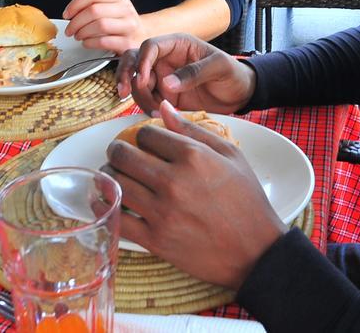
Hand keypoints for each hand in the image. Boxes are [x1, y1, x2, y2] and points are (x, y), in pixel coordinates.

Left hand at [62, 0, 143, 52]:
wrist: (144, 36)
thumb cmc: (121, 23)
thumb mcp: (112, 8)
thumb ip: (94, 5)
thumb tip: (70, 13)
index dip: (76, 4)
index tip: (67, 14)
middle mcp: (126, 9)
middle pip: (94, 10)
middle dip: (76, 21)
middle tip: (69, 30)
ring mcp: (129, 26)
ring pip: (100, 25)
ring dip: (82, 32)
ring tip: (78, 36)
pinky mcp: (128, 44)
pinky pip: (104, 41)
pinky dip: (90, 43)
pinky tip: (86, 43)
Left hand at [104, 101, 285, 289]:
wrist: (256, 251)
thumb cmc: (247, 200)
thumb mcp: (231, 155)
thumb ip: (194, 130)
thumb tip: (163, 108)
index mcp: (193, 156)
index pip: (146, 134)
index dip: (142, 136)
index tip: (145, 143)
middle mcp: (173, 181)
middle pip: (123, 155)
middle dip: (117, 150)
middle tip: (120, 154)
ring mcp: (162, 212)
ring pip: (115, 183)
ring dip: (109, 175)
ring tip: (113, 174)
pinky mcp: (155, 240)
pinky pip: (117, 218)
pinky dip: (104, 206)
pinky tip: (105, 199)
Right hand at [117, 33, 255, 116]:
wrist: (240, 95)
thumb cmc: (233, 74)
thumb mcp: (219, 67)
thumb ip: (194, 72)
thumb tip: (166, 83)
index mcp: (177, 45)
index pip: (150, 46)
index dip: (142, 61)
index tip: (143, 79)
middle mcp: (165, 59)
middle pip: (134, 60)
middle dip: (125, 74)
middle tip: (123, 93)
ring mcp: (162, 77)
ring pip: (136, 82)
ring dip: (139, 96)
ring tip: (154, 110)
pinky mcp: (164, 95)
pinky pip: (146, 99)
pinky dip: (146, 106)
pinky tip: (157, 114)